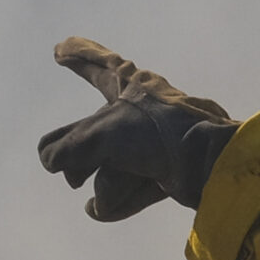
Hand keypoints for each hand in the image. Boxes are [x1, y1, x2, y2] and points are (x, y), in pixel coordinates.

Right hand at [36, 38, 235, 220]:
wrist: (207, 163)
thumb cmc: (156, 134)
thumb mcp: (99, 135)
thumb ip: (68, 148)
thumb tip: (52, 162)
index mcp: (133, 89)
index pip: (101, 67)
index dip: (81, 56)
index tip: (60, 50)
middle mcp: (144, 114)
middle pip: (94, 135)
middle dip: (75, 153)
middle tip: (60, 167)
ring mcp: (156, 146)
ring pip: (112, 166)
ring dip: (102, 182)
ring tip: (88, 191)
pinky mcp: (169, 175)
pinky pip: (134, 189)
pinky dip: (118, 200)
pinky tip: (98, 210)